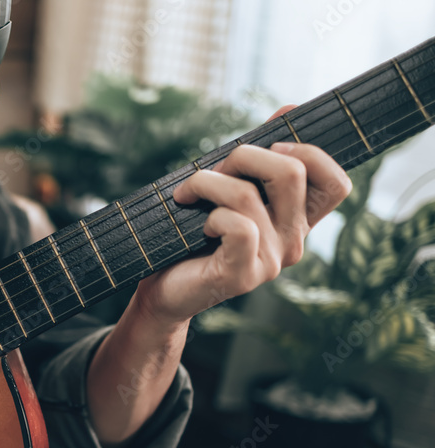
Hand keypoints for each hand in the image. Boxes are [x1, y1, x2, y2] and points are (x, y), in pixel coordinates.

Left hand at [131, 105, 352, 325]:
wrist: (161, 288)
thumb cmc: (190, 236)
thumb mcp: (225, 189)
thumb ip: (258, 157)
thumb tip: (289, 108)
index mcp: (295, 221)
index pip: (337, 184)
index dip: (312, 152)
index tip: (271, 144)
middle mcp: (293, 242)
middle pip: (293, 173)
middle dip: (245, 154)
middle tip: (212, 168)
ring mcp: (272, 261)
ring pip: (249, 195)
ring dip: (207, 183)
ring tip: (186, 195)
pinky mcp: (246, 275)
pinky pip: (238, 226)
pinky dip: (210, 215)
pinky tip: (197, 228)